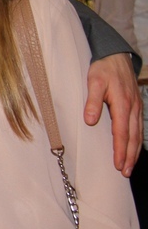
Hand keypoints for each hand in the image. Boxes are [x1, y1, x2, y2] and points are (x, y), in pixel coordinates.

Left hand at [85, 53, 142, 176]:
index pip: (121, 132)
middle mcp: (132, 108)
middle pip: (132, 137)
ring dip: (134, 151)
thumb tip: (90, 121)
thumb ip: (92, 101)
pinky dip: (136, 140)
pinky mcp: (135, 106)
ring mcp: (136, 107)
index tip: (118, 164)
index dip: (120, 150)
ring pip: (137, 134)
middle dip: (130, 156)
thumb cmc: (103, 68)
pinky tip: (133, 148)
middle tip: (125, 172)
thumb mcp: (94, 81)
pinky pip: (138, 127)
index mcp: (122, 103)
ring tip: (129, 166)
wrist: (116, 55)